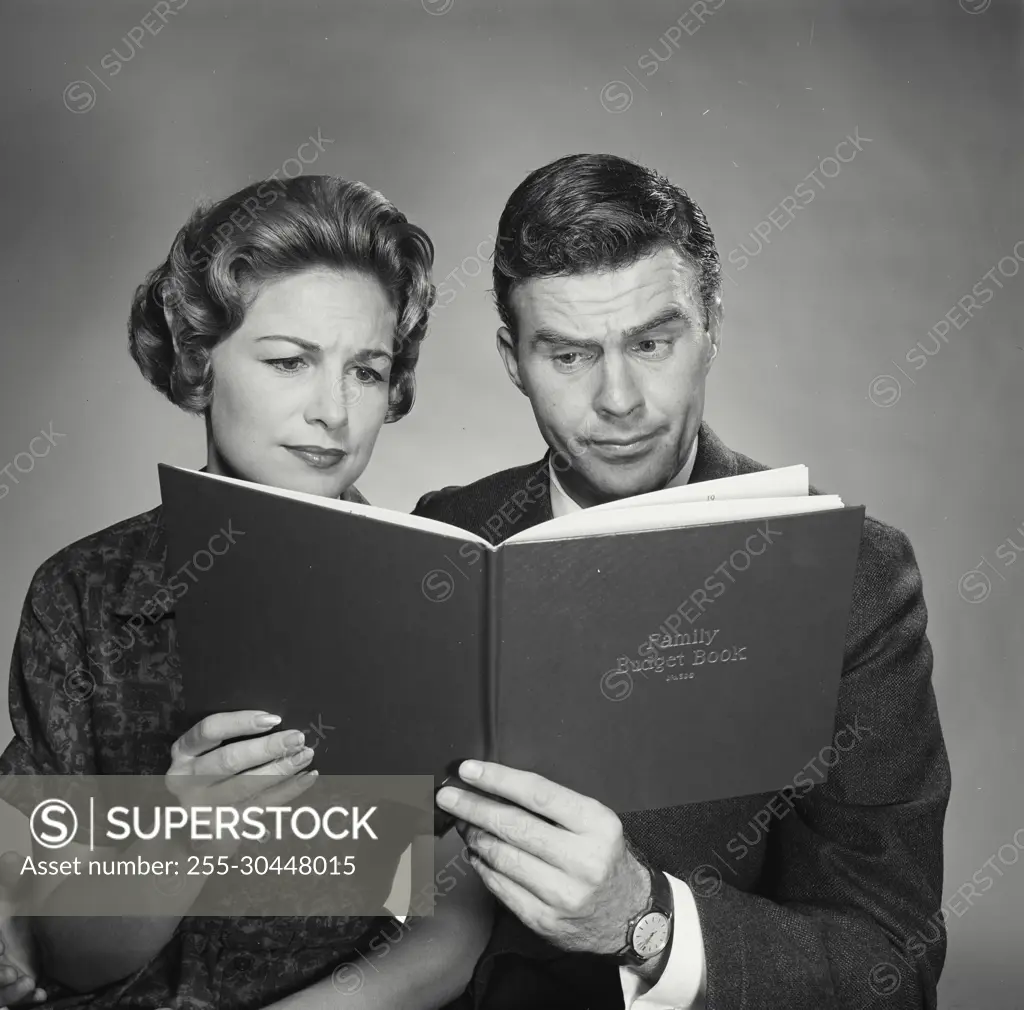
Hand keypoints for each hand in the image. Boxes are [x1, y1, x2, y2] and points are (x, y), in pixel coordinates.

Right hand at [0, 853, 45, 1005]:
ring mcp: (7, 973)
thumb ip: (14, 872)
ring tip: (28, 983)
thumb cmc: (30, 899)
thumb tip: (10, 857)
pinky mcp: (23, 985)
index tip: (0, 947)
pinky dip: (26, 1000)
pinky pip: (18, 1001)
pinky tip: (41, 994)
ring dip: (9, 993)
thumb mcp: (22, 885)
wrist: (56, 913)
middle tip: (13, 973)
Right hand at [166, 710, 317, 854]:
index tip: (273, 719)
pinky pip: (262, 805)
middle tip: (297, 738)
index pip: (209, 730)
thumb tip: (275, 722)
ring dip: (282, 769)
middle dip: (267, 748)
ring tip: (306, 755)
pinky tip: (308, 777)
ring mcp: (204, 806)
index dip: (241, 722)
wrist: (190, 831)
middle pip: (229, 760)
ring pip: (247, 785)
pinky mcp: (224, 826)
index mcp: (184, 753)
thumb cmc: (207, 778)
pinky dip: (289, 790)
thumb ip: (228, 739)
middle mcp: (187, 780)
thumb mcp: (205, 754)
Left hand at [435, 761, 650, 955]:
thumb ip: (553, 805)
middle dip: (473, 807)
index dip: (498, 779)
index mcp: (597, 825)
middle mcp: (582, 860)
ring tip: (464, 823)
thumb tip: (495, 788)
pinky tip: (477, 854)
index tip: (469, 771)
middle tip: (448, 796)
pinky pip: (501, 888)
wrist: (632, 915)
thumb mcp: (595, 822)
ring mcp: (563, 894)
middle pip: (514, 826)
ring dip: (475, 836)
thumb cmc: (606, 857)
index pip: (537, 794)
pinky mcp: (545, 920)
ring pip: (503, 857)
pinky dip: (483, 867)